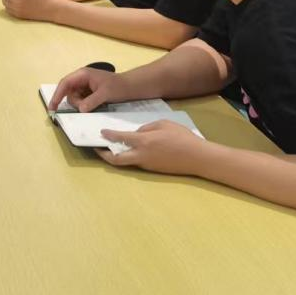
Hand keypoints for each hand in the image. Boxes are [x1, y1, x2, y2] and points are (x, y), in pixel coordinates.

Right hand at [48, 66, 127, 112]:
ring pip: (75, 98)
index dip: (57, 95)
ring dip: (81, 104)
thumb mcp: (105, 94)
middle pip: (69, 92)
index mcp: (83, 74)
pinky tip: (95, 104)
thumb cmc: (118, 86)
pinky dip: (85, 105)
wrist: (130, 87)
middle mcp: (81, 79)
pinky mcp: (88, 92)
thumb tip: (80, 109)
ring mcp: (84, 86)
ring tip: (96, 105)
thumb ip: (92, 101)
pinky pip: (81, 100)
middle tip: (86, 108)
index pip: (65, 83)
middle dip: (75, 102)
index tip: (52, 107)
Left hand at [97, 120, 212, 175]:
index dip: (109, 135)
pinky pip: (136, 162)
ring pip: (125, 162)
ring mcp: (146, 164)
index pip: (120, 138)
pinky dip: (129, 157)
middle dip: (103, 155)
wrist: (197, 157)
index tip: (101, 132)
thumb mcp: (163, 124)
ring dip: (116, 156)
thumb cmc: (182, 137)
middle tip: (97, 148)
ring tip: (111, 148)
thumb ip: (147, 127)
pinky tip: (130, 150)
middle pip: (115, 159)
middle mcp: (141, 155)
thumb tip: (138, 133)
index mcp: (144, 141)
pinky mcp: (152, 170)